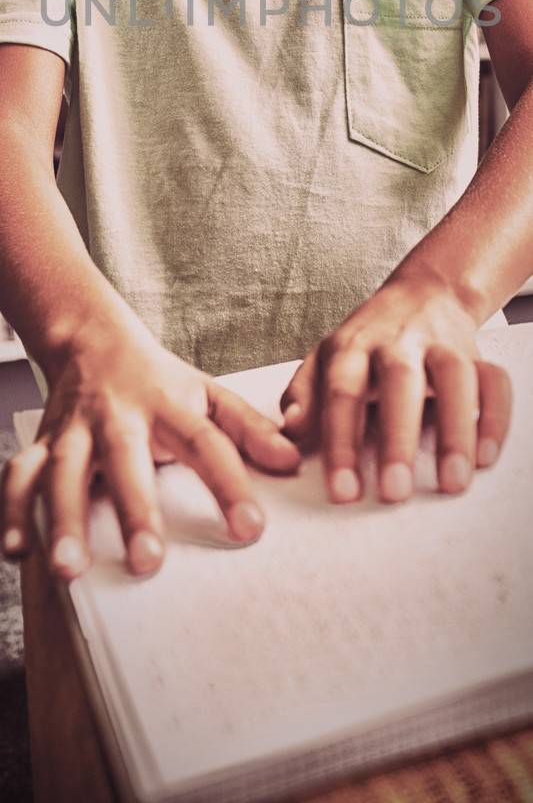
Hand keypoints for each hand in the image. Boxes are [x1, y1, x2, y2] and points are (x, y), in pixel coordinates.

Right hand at [0, 317, 300, 579]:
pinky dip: (13, 511)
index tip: (251, 529)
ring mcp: (74, 430)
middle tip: (147, 563)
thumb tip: (294, 460)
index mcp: (168, 405)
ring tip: (69, 571)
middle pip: (125, 461)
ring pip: (62, 472)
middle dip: (134, 511)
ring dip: (63, 519)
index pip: (205, 443)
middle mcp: (118, 417)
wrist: (93, 339)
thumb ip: (249, 428)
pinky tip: (18, 551)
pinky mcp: (41, 443)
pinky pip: (20, 476)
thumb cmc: (159, 382)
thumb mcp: (208, 395)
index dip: (229, 485)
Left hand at [279, 274, 511, 504]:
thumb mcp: (324, 358)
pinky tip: (486, 458)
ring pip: (455, 377)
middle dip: (398, 437)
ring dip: (456, 430)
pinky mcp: (476, 353)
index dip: (341, 443)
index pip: (343, 391)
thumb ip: (304, 394)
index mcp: (353, 345)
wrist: (423, 292)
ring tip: (452, 482)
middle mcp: (398, 341)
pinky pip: (494, 380)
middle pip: (400, 381)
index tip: (343, 492)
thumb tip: (291, 430)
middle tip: (395, 492)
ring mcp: (441, 343)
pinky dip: (495, 417)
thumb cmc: (367, 341)